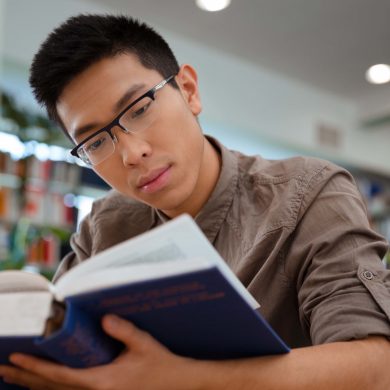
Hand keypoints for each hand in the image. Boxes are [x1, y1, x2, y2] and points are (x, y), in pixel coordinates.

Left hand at [0, 315, 201, 389]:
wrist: (174, 383)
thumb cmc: (159, 364)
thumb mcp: (143, 344)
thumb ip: (124, 331)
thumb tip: (104, 319)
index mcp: (103, 381)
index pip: (61, 375)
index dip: (37, 367)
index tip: (18, 358)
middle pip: (52, 388)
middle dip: (26, 378)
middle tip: (4, 367)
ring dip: (34, 386)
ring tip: (13, 377)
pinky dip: (51, 388)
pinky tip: (43, 385)